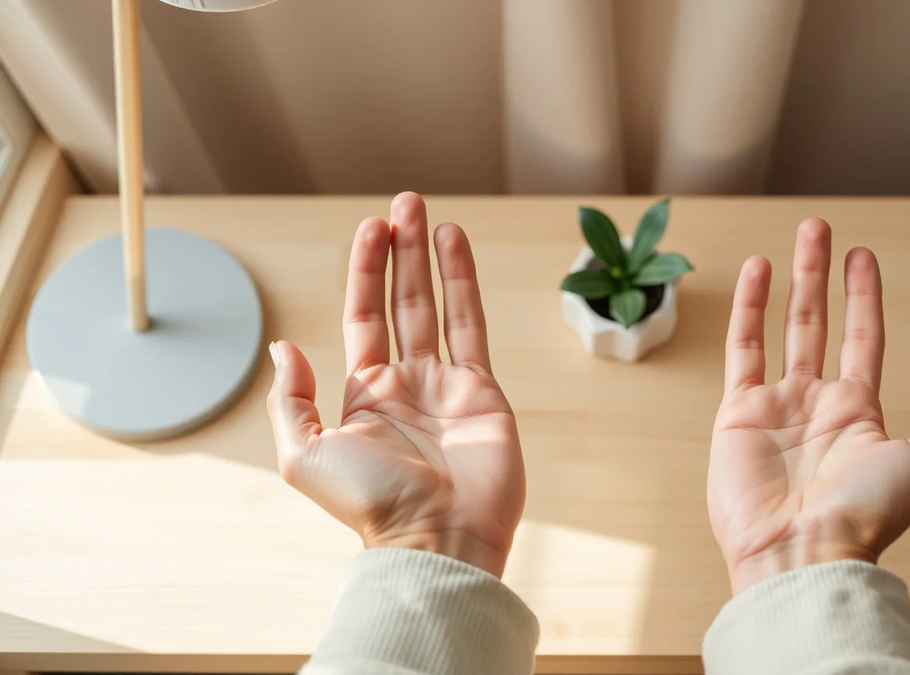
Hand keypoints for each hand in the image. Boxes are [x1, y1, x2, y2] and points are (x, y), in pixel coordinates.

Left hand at [267, 192, 523, 577]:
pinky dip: (464, 282)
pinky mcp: (483, 389)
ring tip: (425, 211)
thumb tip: (283, 347)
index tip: (370, 228)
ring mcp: (446, 384)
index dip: (364, 271)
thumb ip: (290, 399)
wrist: (437, 538)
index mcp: (364, 395)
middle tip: (402, 204)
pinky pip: (471, 325)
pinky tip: (456, 244)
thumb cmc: (370, 503)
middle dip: (399, 252)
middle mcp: (406, 383)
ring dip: (430, 258)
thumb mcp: (304, 454)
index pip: (362, 317)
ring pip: (436, 305)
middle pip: (400, 301)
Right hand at [709, 218, 909, 592]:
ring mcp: (776, 406)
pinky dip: (749, 308)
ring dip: (791, 280)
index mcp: (859, 414)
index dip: (864, 296)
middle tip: (821, 229)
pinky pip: (743, 349)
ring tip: (796, 237)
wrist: (804, 550)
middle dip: (822, 275)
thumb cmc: (867, 513)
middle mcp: (816, 404)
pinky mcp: (738, 412)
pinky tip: (757, 270)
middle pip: (820, 323)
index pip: (864, 339)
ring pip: (783, 328)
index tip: (862, 256)